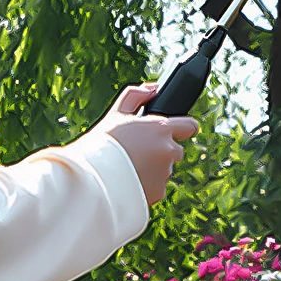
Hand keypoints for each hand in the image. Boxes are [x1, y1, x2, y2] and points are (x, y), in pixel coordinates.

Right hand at [92, 84, 198, 205]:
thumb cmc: (101, 142)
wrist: (90, 177)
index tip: (178, 131)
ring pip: (165, 169)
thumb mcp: (116, 113)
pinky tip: (130, 181)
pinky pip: (158, 186)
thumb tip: (152, 88)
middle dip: (163, 150)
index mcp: (161, 128)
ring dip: (154, 168)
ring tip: (129, 167)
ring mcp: (165, 172)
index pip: (190, 126)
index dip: (183, 128)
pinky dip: (148, 185)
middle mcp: (168, 150)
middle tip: (139, 152)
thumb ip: (136, 96)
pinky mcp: (159, 191)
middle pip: (175, 150)